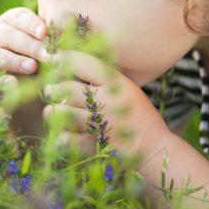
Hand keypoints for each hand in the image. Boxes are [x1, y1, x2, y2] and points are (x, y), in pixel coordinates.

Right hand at [0, 7, 47, 90]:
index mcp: (13, 20)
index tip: (45, 33)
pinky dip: (1, 81)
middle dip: (30, 46)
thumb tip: (66, 31)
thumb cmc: (44, 55)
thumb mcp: (48, 43)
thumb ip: (53, 38)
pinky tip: (13, 84)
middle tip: (46, 55)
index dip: (33, 26)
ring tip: (32, 67)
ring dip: (16, 62)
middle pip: (10, 36)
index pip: (22, 19)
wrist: (32, 83)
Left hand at [40, 50, 170, 158]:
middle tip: (51, 90)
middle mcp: (107, 101)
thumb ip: (104, 79)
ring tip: (54, 113)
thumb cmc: (140, 117)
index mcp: (117, 83)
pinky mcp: (95, 146)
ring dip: (53, 113)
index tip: (51, 58)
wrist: (157, 150)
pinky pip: (64, 138)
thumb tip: (71, 63)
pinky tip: (64, 134)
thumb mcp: (128, 90)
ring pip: (60, 112)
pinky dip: (60, 136)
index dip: (62, 58)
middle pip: (65, 87)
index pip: (82, 62)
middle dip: (53, 89)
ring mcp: (100, 124)